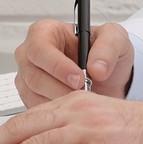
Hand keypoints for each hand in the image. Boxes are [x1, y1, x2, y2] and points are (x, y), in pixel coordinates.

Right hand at [13, 18, 134, 106]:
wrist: (108, 77)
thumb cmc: (104, 52)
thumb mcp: (115, 38)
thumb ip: (108, 47)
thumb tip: (96, 68)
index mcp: (45, 32)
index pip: (39, 48)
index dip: (57, 65)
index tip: (79, 78)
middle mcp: (31, 54)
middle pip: (34, 75)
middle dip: (61, 88)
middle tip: (84, 93)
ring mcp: (28, 77)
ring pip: (34, 95)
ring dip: (60, 100)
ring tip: (83, 100)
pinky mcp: (30, 97)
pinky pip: (37, 108)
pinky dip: (56, 112)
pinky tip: (74, 108)